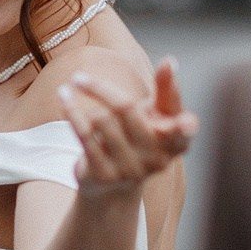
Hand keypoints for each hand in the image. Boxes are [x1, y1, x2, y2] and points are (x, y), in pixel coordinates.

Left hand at [58, 58, 199, 199]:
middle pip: (126, 108)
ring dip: (86, 104)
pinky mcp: (104, 175)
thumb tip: (170, 61)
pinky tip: (63, 97)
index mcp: (176, 144)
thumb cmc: (138, 140)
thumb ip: (165, 91)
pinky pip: (85, 134)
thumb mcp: (156, 117)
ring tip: (74, 96)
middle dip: (100, 89)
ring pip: (101, 119)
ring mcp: (130, 170)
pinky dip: (72, 111)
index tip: (186, 121)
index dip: (187, 126)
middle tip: (79, 77)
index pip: (183, 130)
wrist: (111, 188)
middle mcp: (157, 160)